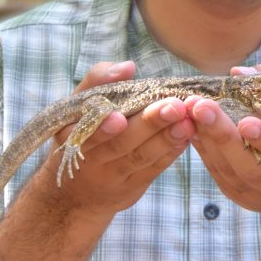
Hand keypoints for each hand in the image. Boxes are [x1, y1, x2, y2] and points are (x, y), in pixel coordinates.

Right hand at [39, 61, 195, 215]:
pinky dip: (170, 152)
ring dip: (166, 139)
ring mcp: (114, 176)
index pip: (87, 132)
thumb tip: (127, 66)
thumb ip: (99, 80)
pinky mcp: (133, 186)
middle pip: (121, 144)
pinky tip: (187, 136)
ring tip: (187, 122)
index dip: (102, 127)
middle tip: (174, 107)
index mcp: (73, 136)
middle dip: (149, 125)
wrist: (73, 194)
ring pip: (141, 157)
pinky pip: (154, 168)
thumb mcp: (77, 106)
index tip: (119, 117)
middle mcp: (92, 160)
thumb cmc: (79, 132)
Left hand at [187, 63, 260, 216]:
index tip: (246, 122)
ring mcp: (256, 194)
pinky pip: (215, 169)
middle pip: (249, 165)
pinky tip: (190, 124)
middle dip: (223, 135)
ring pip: (227, 168)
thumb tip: (239, 72)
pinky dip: (201, 145)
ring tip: (190, 109)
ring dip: (206, 137)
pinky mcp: (235, 193)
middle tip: (202, 107)